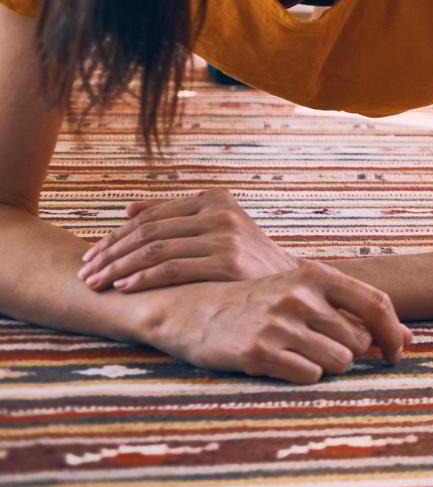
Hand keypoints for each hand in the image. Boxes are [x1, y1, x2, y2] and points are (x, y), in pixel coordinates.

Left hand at [78, 188, 298, 292]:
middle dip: (110, 252)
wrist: (293, 285)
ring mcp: (226, 236)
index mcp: (216, 198)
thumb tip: (128, 210)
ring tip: (96, 283)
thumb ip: (177, 217)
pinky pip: (171, 269)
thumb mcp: (218, 229)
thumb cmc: (248, 261)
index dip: (115, 236)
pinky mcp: (228, 262)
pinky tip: (123, 287)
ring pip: (154, 250)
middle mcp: (221, 213)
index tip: (91, 256)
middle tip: (85, 272)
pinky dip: (142, 278)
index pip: (151, 216)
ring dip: (117, 267)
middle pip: (148, 232)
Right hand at [147, 262, 411, 383]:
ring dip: (325, 365)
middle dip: (347, 351)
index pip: (377, 303)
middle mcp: (299, 296)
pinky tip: (278, 362)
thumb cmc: (260, 303)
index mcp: (315, 275)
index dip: (394, 333)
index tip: (396, 354)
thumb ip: (355, 310)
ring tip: (296, 353)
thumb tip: (410, 339)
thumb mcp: (304, 293)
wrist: (192, 310)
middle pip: (358, 341)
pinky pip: (308, 376)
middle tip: (316, 346)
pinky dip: (301, 375)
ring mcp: (277, 324)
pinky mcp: (257, 352)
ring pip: (338, 362)